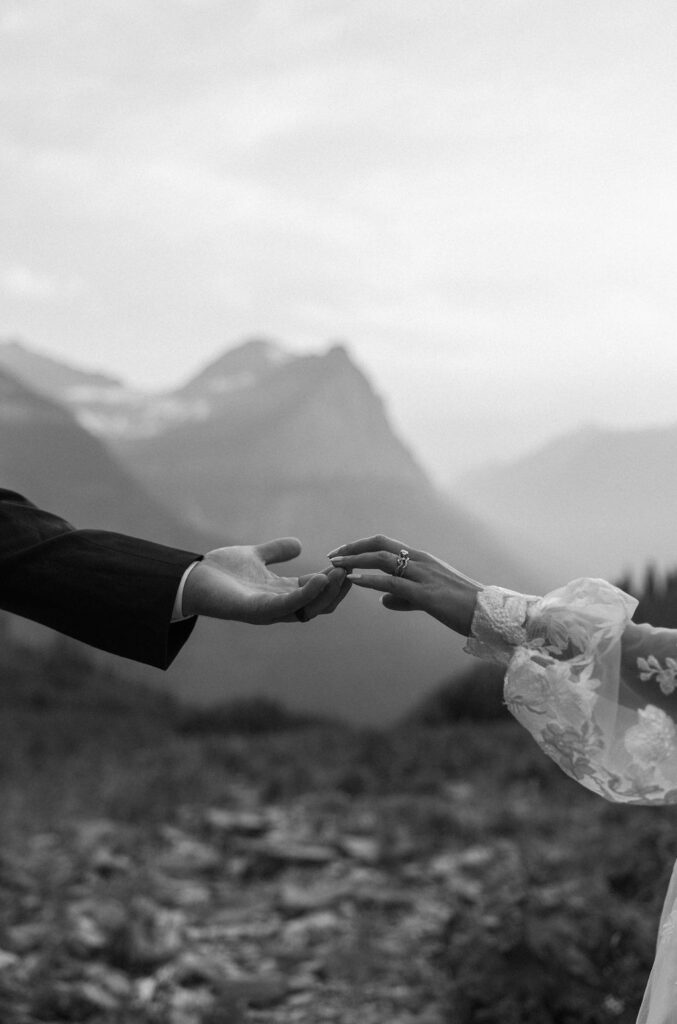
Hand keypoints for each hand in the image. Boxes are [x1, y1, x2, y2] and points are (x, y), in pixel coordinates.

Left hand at [183, 538, 349, 623]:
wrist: (190, 578)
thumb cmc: (219, 571)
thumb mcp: (255, 556)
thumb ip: (276, 552)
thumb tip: (298, 544)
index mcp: (280, 594)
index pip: (315, 591)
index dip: (332, 581)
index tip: (346, 565)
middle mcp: (278, 606)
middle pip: (317, 605)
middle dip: (337, 591)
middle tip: (351, 573)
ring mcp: (268, 611)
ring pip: (308, 609)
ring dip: (327, 593)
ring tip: (341, 575)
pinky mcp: (256, 611)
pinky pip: (288, 606)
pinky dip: (306, 594)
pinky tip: (320, 579)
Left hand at [328, 534, 482, 635]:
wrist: (491, 615)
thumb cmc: (462, 607)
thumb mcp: (429, 599)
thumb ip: (404, 598)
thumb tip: (382, 600)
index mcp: (422, 560)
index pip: (386, 544)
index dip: (361, 546)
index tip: (341, 553)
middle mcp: (421, 561)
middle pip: (380, 545)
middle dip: (353, 548)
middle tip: (332, 556)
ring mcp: (424, 576)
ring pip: (383, 560)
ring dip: (356, 561)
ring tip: (336, 566)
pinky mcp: (427, 595)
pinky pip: (393, 583)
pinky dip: (370, 580)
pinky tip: (354, 581)